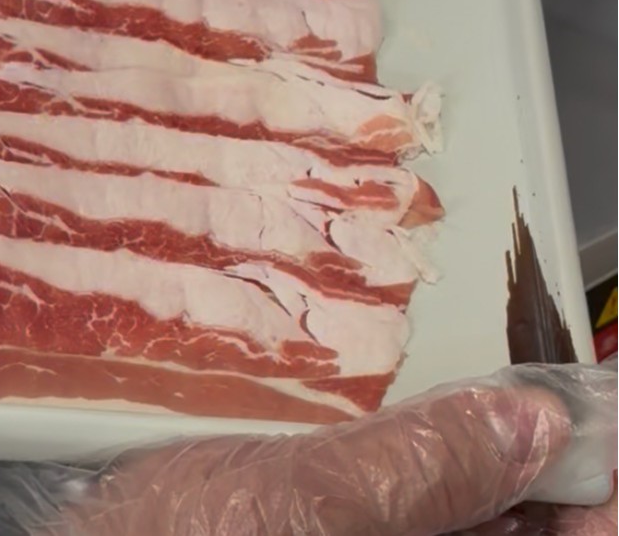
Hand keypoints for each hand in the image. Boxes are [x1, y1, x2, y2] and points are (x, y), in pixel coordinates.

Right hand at [0, 362, 616, 534]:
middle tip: (534, 370)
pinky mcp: (308, 535)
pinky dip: (407, 457)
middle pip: (520, 528)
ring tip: (470, 371)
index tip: (598, 412)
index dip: (601, 487)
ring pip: (453, 515)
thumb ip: (423, 467)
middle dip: (537, 455)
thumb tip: (529, 419)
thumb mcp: (300, 506)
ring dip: (473, 450)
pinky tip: (388, 404)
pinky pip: (391, 507)